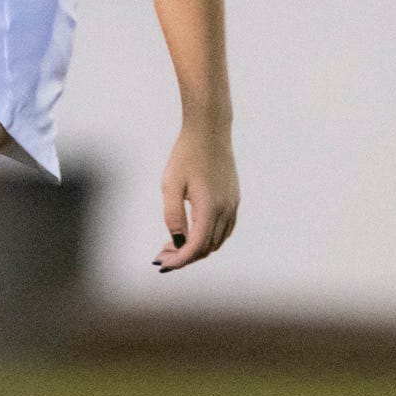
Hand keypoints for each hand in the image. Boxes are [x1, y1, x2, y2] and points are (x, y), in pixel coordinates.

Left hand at [153, 120, 238, 271]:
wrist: (209, 131)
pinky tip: (192, 234)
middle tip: (161, 255)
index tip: (161, 263)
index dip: (178, 260)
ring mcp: (233, 205)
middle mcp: (226, 210)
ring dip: (197, 249)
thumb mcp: (170, 184)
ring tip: (173, 246)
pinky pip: (225, 229)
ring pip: (217, 241)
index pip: (196, 247)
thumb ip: (173, 216)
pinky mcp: (234, 199)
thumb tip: (177, 242)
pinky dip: (209, 239)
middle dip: (184, 257)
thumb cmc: (186, 155)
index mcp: (210, 208)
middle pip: (207, 248)